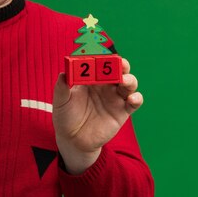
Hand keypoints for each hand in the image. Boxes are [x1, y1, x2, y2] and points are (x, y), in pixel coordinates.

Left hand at [52, 58, 142, 173]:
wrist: (73, 139)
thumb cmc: (65, 116)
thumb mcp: (61, 102)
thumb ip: (62, 88)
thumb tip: (63, 74)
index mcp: (90, 78)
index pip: (99, 63)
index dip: (101, 58)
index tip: (100, 57)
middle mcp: (104, 85)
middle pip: (117, 69)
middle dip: (120, 64)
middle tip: (119, 63)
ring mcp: (115, 97)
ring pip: (128, 83)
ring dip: (129, 79)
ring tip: (123, 80)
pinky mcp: (122, 111)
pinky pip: (134, 102)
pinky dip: (137, 98)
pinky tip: (132, 99)